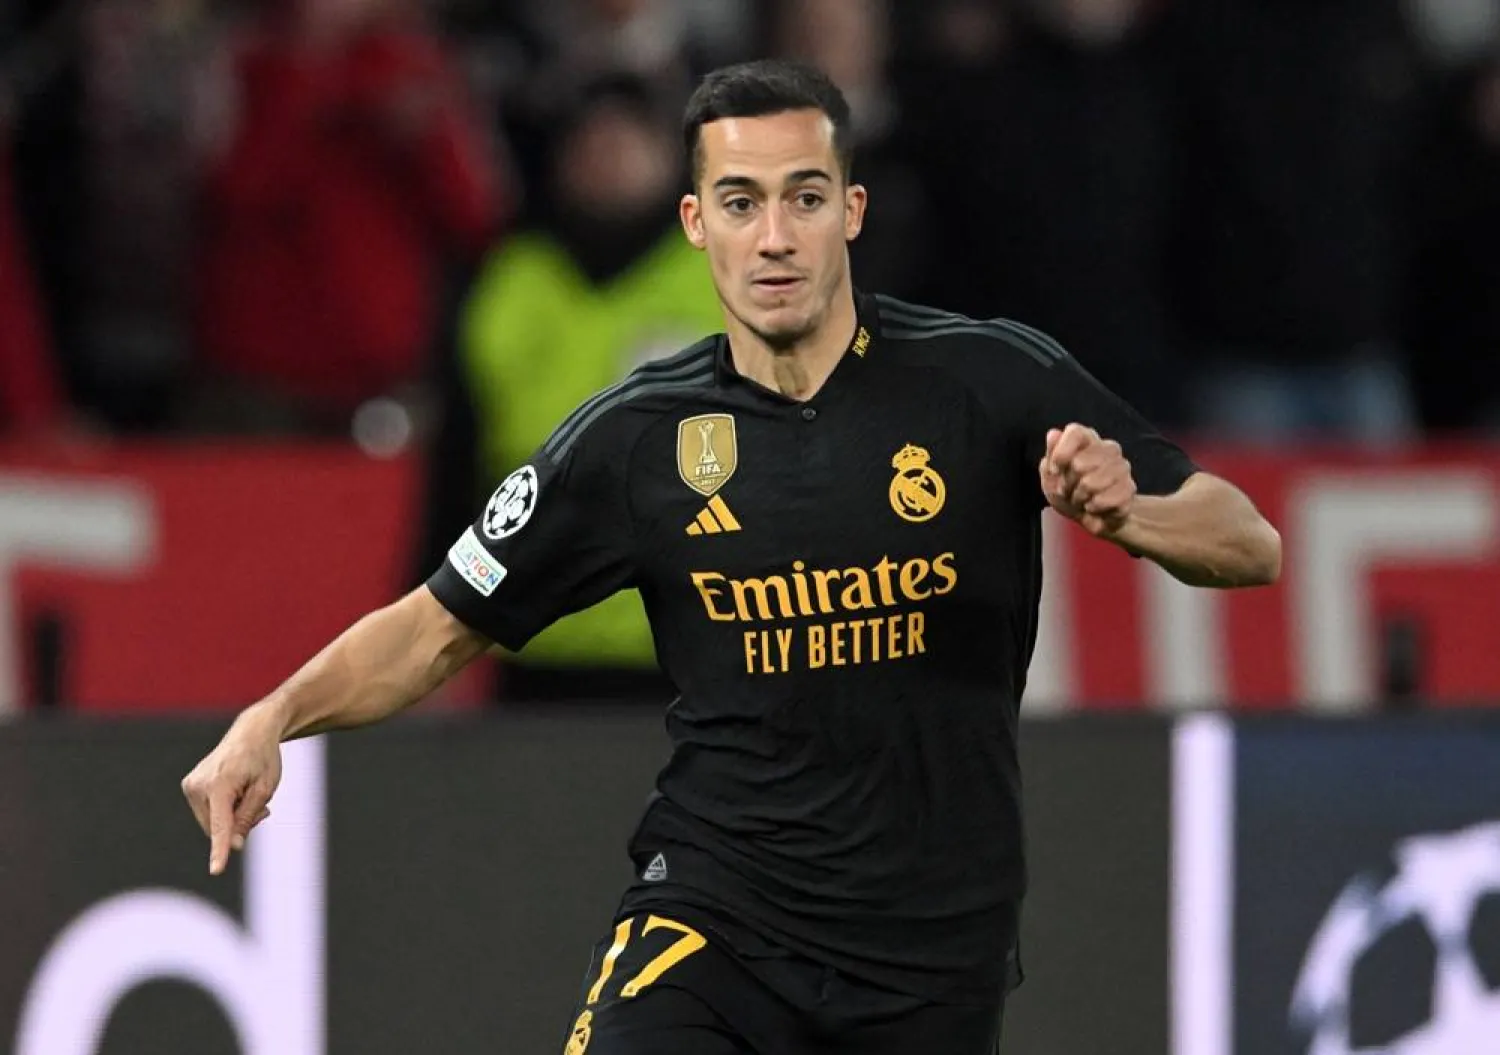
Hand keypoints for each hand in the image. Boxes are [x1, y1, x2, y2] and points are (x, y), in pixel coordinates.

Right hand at [180, 716, 282, 874]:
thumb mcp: (265, 788)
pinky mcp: (189, 786)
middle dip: (238, 826)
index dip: (220, 850)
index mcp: (220, 784)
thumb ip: (248, 817)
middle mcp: (198, 785)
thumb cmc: (263, 759)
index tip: (217, 870)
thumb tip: (233, 846)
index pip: (221, 825)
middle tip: (262, 810)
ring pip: (212, 824)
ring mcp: (190, 785)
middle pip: (218, 828)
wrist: (251, 732)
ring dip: (231, 818)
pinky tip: (236, 792)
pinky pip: (207, 813)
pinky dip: (223, 810)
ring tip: (248, 795)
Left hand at [1039, 423, 1135, 537]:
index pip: (1075, 433)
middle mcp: (1108, 448)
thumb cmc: (1068, 491)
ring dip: (1079, 498)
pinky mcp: (1129, 488)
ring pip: (1090, 484)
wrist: (1089, 516)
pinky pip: (1102, 500)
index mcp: (1088, 439)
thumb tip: (1053, 434)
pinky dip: (1091, 508)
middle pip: (1079, 464)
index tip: (1054, 471)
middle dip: (1067, 484)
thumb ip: (1051, 453)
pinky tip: (1093, 506)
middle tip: (1069, 489)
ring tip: (1081, 498)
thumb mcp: (1050, 474)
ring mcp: (1122, 467)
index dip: (1060, 454)